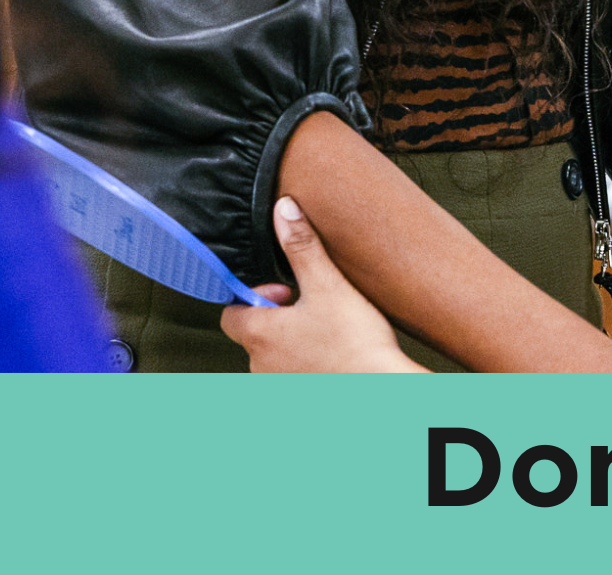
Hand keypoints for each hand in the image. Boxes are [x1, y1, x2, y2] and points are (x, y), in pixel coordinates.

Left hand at [219, 196, 425, 372]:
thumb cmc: (354, 341)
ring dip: (293, 344)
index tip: (287, 290)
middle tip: (313, 308)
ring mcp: (278, 388)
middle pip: (255, 334)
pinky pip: (292, 379)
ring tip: (327, 333)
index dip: (256, 296)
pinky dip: (307, 368)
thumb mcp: (328, 284)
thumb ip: (302, 246)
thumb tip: (283, 209)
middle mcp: (260, 366)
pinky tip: (334, 359)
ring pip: (275, 358)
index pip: (231, 312)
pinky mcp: (297, 402)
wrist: (380, 391)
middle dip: (279, 318)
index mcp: (259, 333)